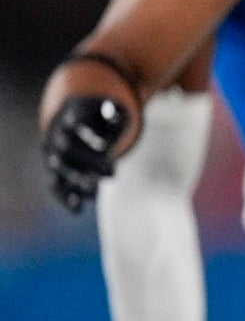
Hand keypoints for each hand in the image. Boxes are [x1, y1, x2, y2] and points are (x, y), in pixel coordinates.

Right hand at [43, 91, 131, 214]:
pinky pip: (55, 186)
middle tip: (112, 173)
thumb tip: (115, 115)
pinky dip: (64, 198)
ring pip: (59, 169)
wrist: (73, 119)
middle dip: (89, 162)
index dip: (91, 136)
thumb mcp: (111, 110)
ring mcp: (52, 153)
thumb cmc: (99, 115)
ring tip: (96, 192)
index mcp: (70, 115)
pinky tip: (77, 211)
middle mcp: (56, 134)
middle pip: (67, 149)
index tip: (109, 148)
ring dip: (77, 181)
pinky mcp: (54, 171)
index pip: (76, 124)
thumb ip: (114, 114)